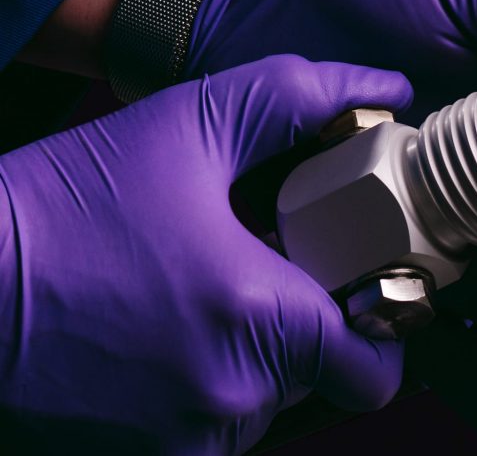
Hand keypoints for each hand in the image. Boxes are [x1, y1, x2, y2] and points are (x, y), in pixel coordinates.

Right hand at [0, 55, 411, 454]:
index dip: (375, 320)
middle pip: (317, 379)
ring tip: (193, 300)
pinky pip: (203, 434)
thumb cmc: (58, 208)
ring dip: (245, 361)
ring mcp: (178, 445)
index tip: (352, 284)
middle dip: (302, 328)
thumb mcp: (186, 126)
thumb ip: (299, 101)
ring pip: (259, 409)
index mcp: (260, 321)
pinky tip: (156, 338)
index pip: (377, 364)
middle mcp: (227, 401)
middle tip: (258, 271)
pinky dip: (196, 390)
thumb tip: (385, 89)